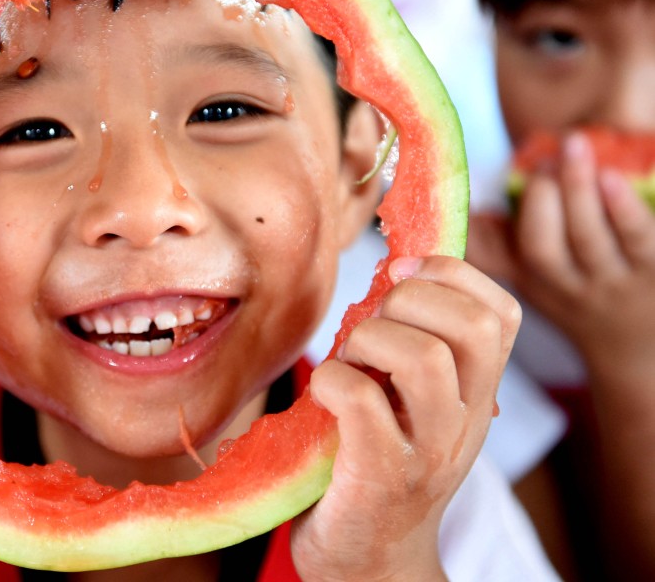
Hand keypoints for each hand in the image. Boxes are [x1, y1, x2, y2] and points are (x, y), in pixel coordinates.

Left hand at [292, 256, 519, 580]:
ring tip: (348, 361)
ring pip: (423, 357)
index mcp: (476, 395)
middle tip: (370, 325)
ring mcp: (427, 452)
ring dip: (368, 339)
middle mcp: (464, 421)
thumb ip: (415, 347)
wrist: (370, 563)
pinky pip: (361, 400)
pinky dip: (332, 379)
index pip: (500, 311)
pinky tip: (324, 395)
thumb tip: (393, 270)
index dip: (451, 272)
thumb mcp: (414, 406)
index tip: (399, 272)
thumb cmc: (377, 466)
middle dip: (410, 298)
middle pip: (472, 325)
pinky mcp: (381, 476)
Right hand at [467, 132, 654, 383]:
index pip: (498, 261)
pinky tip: (612, 178)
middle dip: (540, 199)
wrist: (640, 349)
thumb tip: (460, 210)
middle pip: (544, 249)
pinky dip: (623, 208)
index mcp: (536, 285)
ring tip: (574, 145)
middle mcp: (571, 289)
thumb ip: (498, 251)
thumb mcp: (535, 286)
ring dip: (578, 189)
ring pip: (588, 239)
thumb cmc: (581, 301)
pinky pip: (639, 239)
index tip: (501, 181)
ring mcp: (614, 282)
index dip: (486, 225)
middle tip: (544, 160)